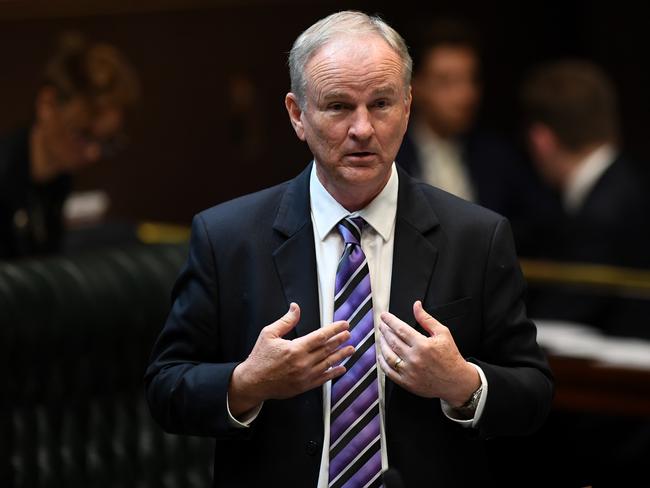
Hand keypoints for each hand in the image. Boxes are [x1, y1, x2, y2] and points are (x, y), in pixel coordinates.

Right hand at [228, 303, 354, 416]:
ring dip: (341, 355)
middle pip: (327, 349)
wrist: (253, 382)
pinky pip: (323, 379)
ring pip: (328, 363)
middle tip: (349, 334)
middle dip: (340, 340)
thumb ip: (286, 321)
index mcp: (295, 348)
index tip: (344, 324)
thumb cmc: (260, 357)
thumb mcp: (269, 334)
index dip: (335, 329)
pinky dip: (334, 373)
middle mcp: (302, 363)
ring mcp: (305, 376)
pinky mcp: (304, 386)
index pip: (321, 337)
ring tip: (350, 349)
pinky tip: (341, 368)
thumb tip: (296, 307)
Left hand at [377, 301, 479, 406]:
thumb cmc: (450, 356)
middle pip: (393, 341)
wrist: (456, 381)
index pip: (401, 329)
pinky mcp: (407, 383)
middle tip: (382, 325)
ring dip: (382, 344)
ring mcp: (409, 372)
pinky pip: (389, 371)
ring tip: (381, 337)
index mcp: (423, 345)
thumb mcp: (443, 333)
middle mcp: (415, 358)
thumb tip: (416, 305)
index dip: (390, 321)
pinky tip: (381, 354)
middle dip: (385, 330)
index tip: (384, 316)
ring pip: (388, 355)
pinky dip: (382, 362)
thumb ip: (427, 319)